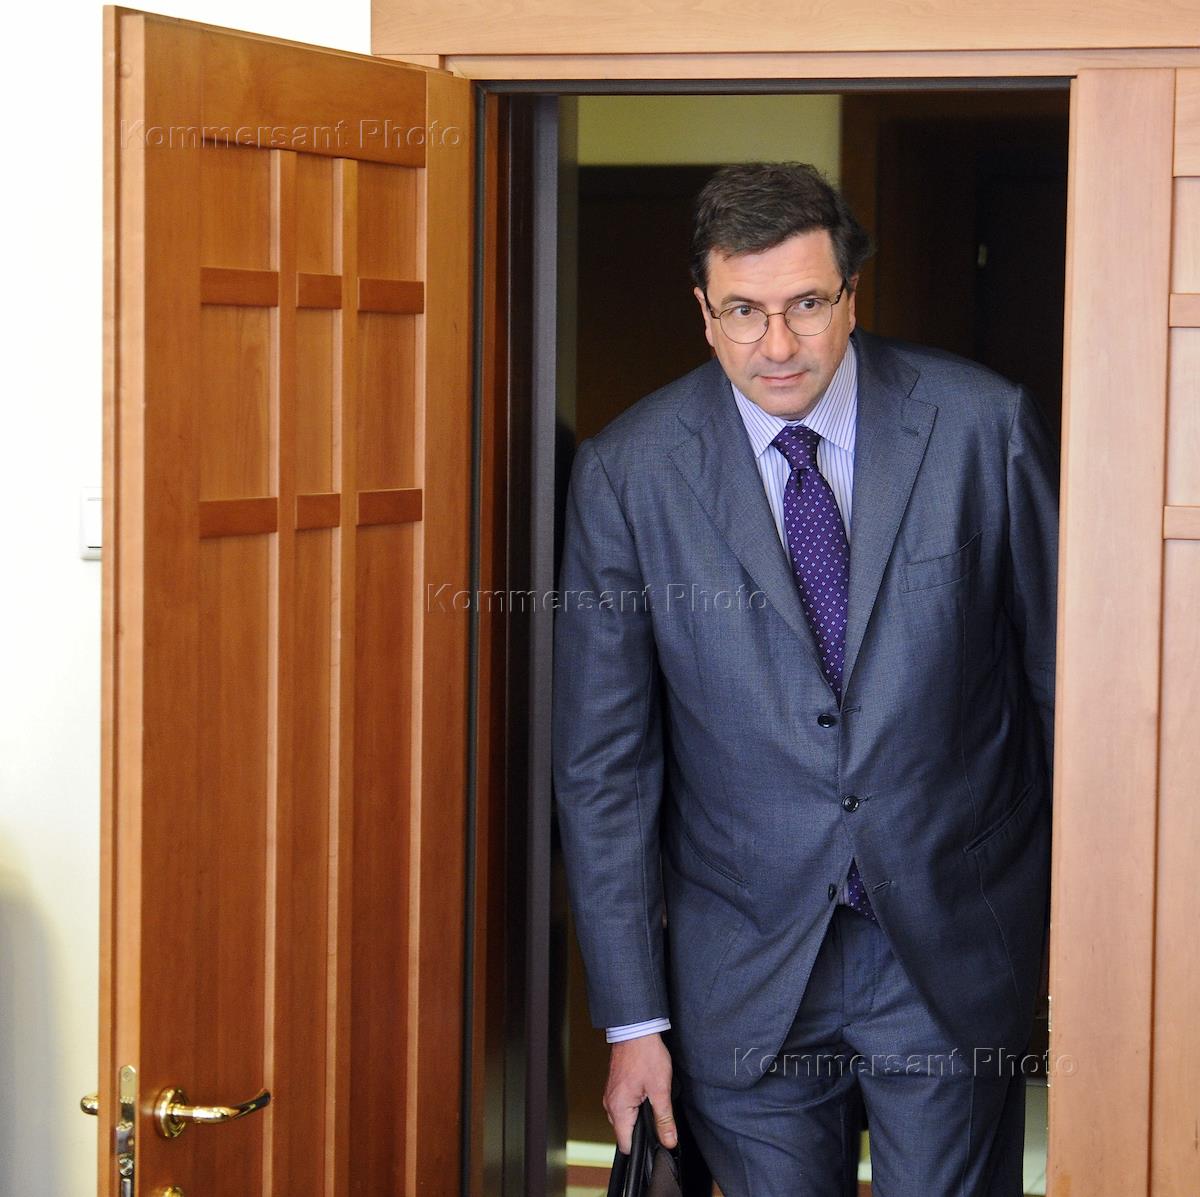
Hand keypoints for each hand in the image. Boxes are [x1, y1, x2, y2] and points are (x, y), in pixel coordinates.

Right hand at [603, 1032, 677, 1153]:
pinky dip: (635, 1106)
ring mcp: (611, 1094)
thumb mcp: (661, 1089)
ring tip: (653, 1101)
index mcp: (618, 1108)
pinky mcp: (615, 1086)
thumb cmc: (645, 1054)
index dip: (643, 1148)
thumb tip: (669, 1141)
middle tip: (659, 1117)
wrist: (636, 1029)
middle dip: (642, 1130)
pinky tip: (647, 1094)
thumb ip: (664, 1119)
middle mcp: (610, 1103)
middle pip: (625, 1132)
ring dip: (639, 1116)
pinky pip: (624, 1106)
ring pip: (625, 1119)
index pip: (626, 1145)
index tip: (656, 1141)